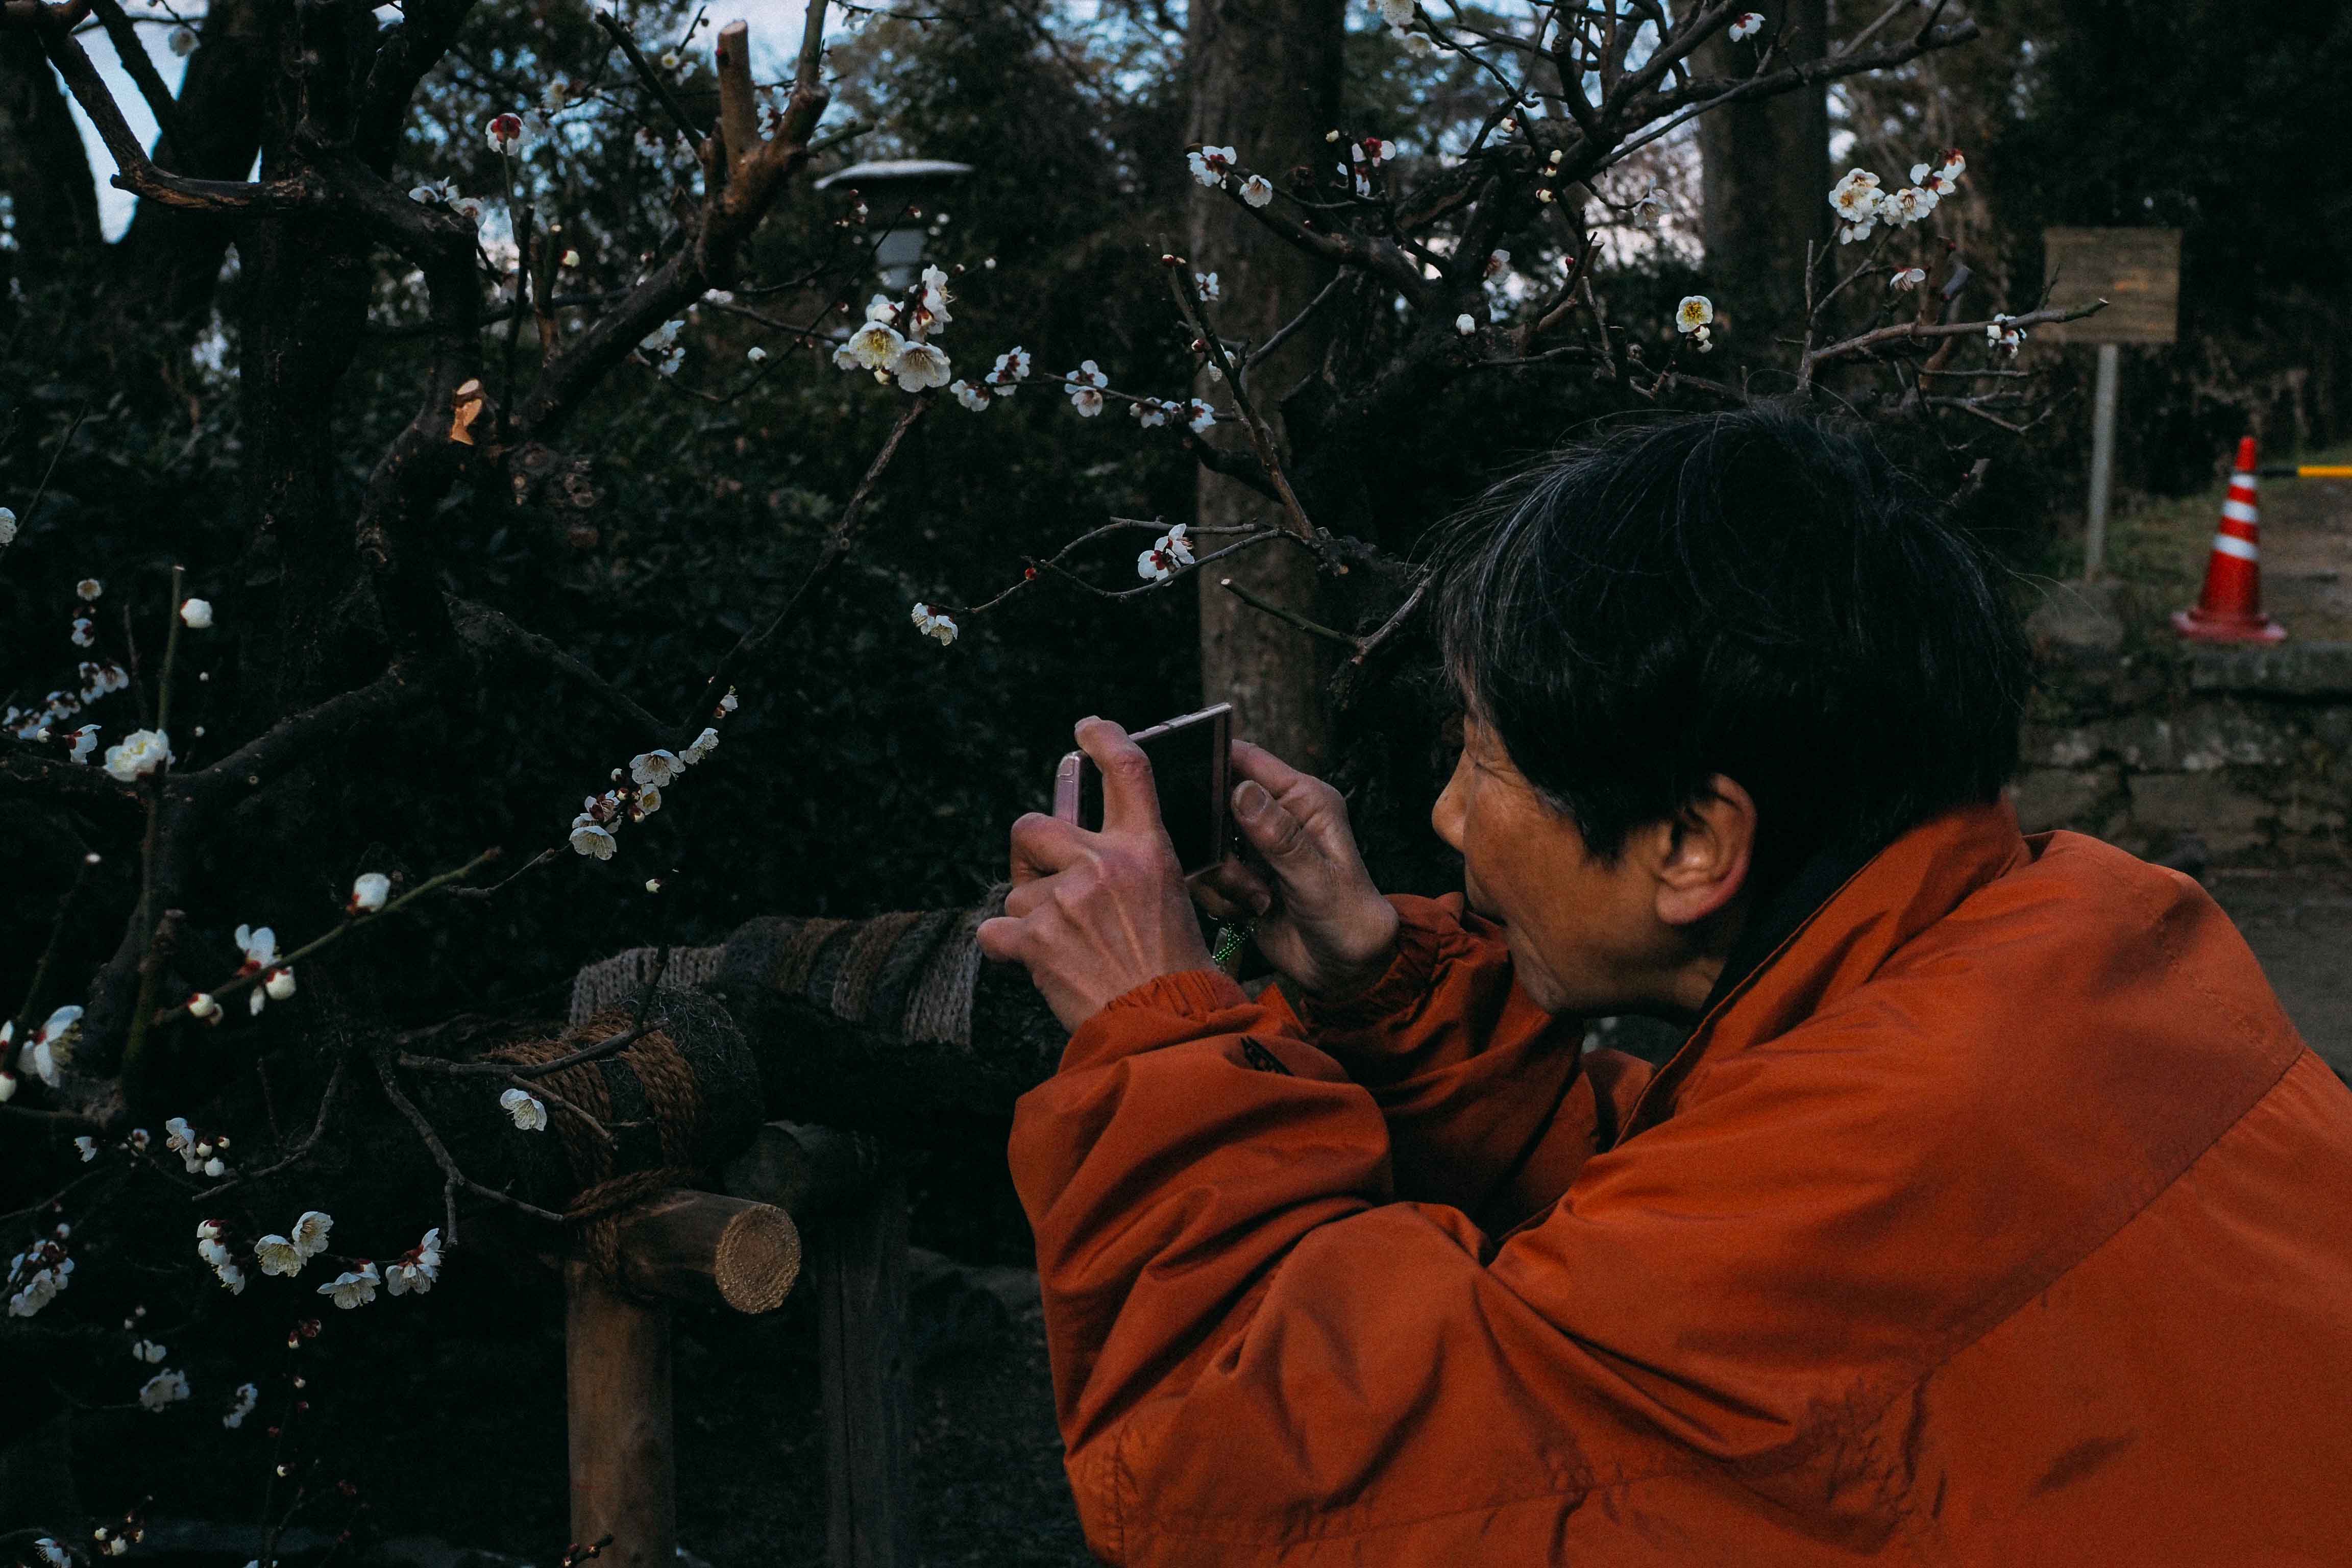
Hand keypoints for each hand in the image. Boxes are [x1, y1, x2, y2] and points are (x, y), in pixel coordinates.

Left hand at [976, 717, 1219, 1031]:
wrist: (1167, 1028)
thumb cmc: (1176, 971)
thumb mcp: (1172, 899)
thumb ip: (1133, 867)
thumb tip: (1090, 855)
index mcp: (1146, 850)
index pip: (1127, 771)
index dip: (1105, 738)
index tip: (1088, 728)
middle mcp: (1103, 865)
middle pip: (1032, 825)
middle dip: (1029, 853)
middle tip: (1043, 881)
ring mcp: (1065, 901)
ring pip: (1017, 891)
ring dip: (1030, 917)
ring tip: (1065, 948)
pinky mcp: (1035, 939)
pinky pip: (995, 931)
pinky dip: (1007, 948)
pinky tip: (1036, 965)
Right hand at [1192, 739, 1399, 1002]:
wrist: (1345, 970)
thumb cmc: (1350, 920)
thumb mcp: (1317, 879)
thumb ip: (1280, 837)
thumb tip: (1243, 792)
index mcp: (1303, 799)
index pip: (1248, 760)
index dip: (1213, 762)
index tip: (1185, 782)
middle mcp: (1276, 816)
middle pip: (1214, 803)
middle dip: (1215, 842)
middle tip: (1239, 874)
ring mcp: (1255, 847)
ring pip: (1206, 845)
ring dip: (1222, 877)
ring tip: (1258, 899)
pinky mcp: (1240, 876)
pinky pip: (1207, 876)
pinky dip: (1220, 897)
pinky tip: (1251, 912)